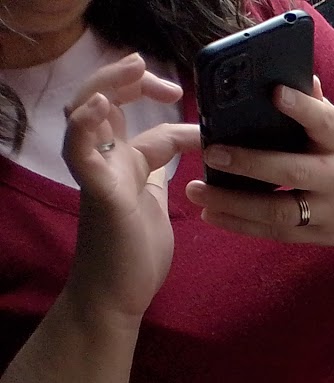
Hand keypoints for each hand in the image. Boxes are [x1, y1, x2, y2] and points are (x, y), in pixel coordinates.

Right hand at [61, 54, 201, 326]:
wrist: (116, 296)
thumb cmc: (134, 253)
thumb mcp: (155, 203)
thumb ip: (161, 175)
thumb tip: (188, 152)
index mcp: (126, 164)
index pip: (144, 122)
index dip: (164, 107)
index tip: (188, 100)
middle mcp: (107, 162)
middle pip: (105, 102)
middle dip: (128, 79)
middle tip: (162, 76)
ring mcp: (99, 174)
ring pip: (86, 115)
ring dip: (107, 87)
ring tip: (132, 70)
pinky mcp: (98, 193)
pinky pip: (80, 152)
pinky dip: (83, 126)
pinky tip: (98, 108)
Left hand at [185, 79, 333, 290]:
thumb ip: (317, 107)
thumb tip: (292, 74)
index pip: (325, 123)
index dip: (302, 108)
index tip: (275, 92)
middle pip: (294, 172)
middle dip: (252, 163)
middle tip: (213, 152)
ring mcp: (328, 212)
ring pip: (279, 210)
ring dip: (235, 202)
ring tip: (197, 190)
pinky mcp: (316, 236)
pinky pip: (274, 232)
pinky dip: (240, 225)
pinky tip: (210, 214)